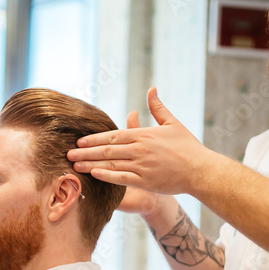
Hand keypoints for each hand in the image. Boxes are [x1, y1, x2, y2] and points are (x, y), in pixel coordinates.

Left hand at [67, 87, 212, 194]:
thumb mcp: (172, 123)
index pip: (113, 136)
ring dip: (90, 164)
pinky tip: (94, 175)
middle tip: (67, 154)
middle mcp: (139, 149)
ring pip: (110, 164)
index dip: (94, 139)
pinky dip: (107, 176)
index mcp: (144, 135)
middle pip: (106, 150)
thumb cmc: (187, 147)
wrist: (200, 170)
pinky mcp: (145, 181)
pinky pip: (121, 178)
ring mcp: (141, 166)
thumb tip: (152, 88)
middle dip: (85, 152)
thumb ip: (157, 107)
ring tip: (74, 166)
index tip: (79, 141)